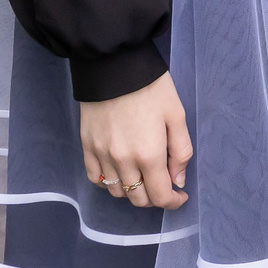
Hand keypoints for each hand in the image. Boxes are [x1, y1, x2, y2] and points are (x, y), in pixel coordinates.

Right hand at [77, 71, 191, 210]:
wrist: (114, 65)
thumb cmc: (151, 87)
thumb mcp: (177, 114)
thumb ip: (180, 151)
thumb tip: (178, 180)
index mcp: (149, 154)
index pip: (159, 196)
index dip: (173, 201)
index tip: (180, 195)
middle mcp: (123, 161)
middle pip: (137, 198)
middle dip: (154, 197)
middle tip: (163, 184)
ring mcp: (101, 155)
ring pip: (116, 192)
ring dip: (132, 191)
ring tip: (142, 177)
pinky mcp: (86, 146)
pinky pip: (95, 178)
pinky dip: (108, 182)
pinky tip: (119, 172)